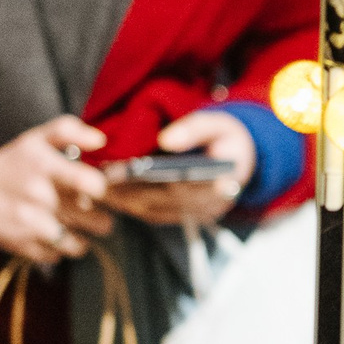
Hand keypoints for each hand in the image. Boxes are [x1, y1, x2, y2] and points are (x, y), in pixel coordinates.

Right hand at [0, 117, 110, 264]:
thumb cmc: (11, 164)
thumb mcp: (35, 139)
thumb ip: (69, 130)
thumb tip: (101, 140)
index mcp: (45, 167)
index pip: (92, 184)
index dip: (105, 190)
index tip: (100, 190)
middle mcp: (40, 198)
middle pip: (96, 220)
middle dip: (101, 218)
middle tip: (94, 211)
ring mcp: (32, 225)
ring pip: (81, 244)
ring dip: (85, 237)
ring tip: (79, 226)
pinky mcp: (24, 247)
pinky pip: (59, 256)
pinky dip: (61, 248)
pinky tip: (55, 235)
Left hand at [102, 107, 253, 227]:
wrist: (240, 159)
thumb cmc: (227, 139)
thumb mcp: (218, 124)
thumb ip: (194, 129)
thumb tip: (165, 140)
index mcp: (224, 181)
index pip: (186, 185)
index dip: (155, 179)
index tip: (128, 169)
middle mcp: (210, 205)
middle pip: (164, 200)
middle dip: (132, 189)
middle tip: (104, 177)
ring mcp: (196, 215)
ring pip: (155, 211)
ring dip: (127, 200)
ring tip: (102, 184)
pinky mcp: (184, 219)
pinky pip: (154, 216)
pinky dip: (132, 205)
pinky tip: (114, 193)